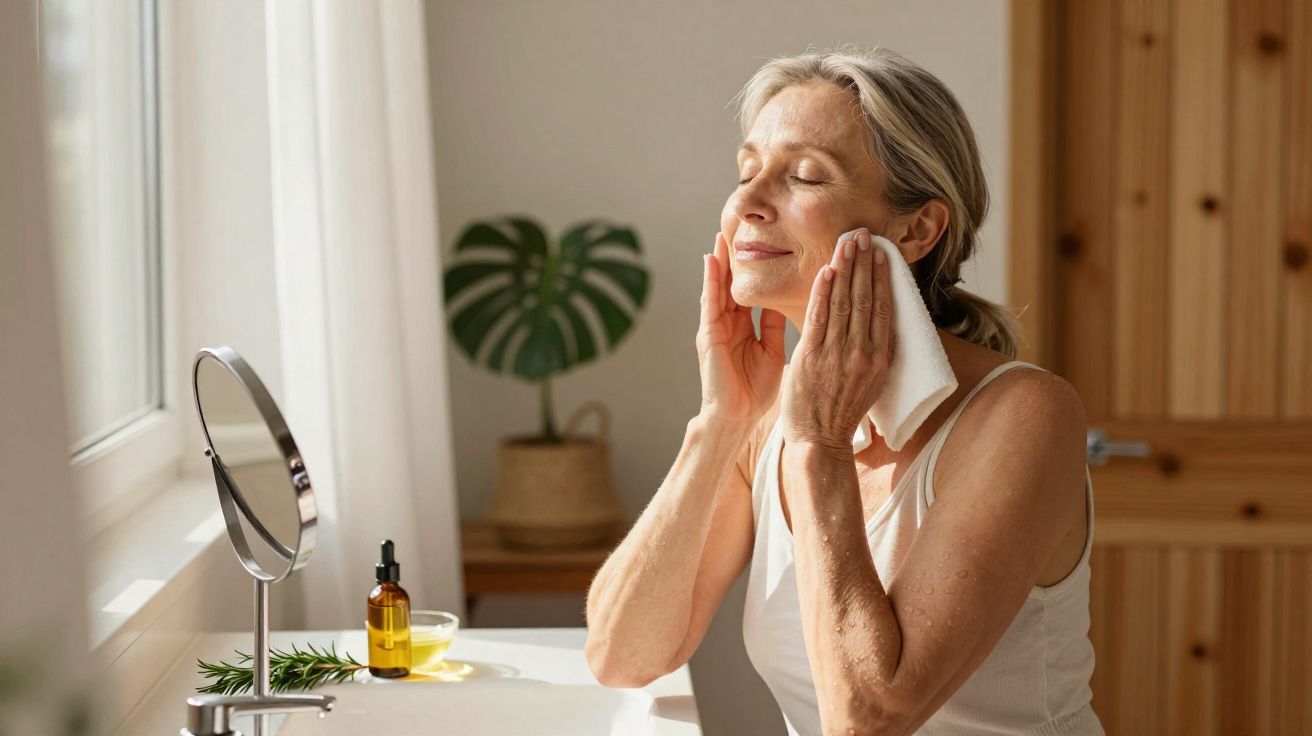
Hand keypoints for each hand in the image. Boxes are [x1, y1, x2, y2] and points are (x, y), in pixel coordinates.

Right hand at [696, 231, 787, 425]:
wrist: (737, 417)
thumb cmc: (754, 391)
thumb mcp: (771, 350)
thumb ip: (773, 325)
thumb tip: (783, 300)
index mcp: (744, 327)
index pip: (749, 290)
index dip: (754, 269)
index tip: (762, 244)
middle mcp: (727, 324)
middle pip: (730, 283)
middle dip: (733, 258)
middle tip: (736, 228)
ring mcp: (715, 328)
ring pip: (718, 287)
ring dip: (719, 262)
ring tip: (721, 235)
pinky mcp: (709, 335)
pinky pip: (710, 302)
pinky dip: (710, 281)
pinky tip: (711, 261)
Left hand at [781, 228, 893, 451]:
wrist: (819, 440)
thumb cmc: (842, 410)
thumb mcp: (871, 381)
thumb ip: (873, 351)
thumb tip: (878, 323)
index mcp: (879, 358)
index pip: (882, 308)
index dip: (882, 277)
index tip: (881, 253)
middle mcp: (861, 354)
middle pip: (864, 299)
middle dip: (864, 264)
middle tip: (863, 236)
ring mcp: (836, 354)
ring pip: (843, 303)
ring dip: (845, 269)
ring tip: (847, 244)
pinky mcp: (811, 357)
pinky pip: (819, 317)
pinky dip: (823, 291)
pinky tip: (827, 270)